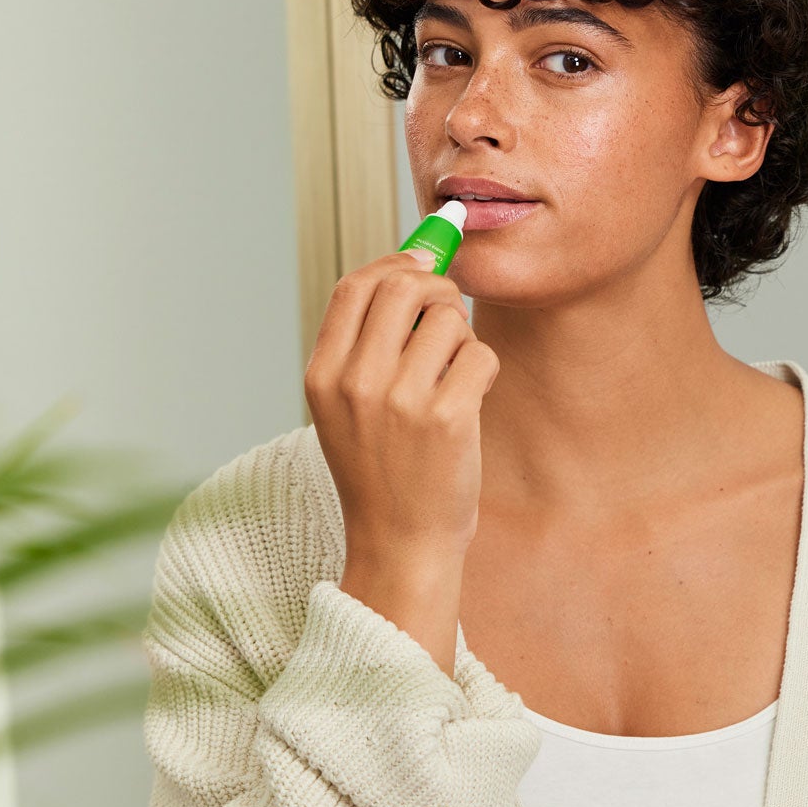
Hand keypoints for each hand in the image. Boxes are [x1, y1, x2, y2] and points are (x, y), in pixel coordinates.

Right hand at [304, 249, 498, 561]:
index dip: (393, 263)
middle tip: (448, 313)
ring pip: (449, 319)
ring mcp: (400, 401)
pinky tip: (471, 399)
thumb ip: (365, 343)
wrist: (400, 544)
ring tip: (453, 375)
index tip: (422, 262)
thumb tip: (414, 262)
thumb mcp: (346, 407)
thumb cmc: (382, 470)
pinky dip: (485, 370)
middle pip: (403, 286)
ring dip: (463, 339)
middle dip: (437, 287)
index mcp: (322, 375)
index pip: (354, 286)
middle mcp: (355, 383)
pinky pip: (481, 355)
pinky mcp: (446, 419)